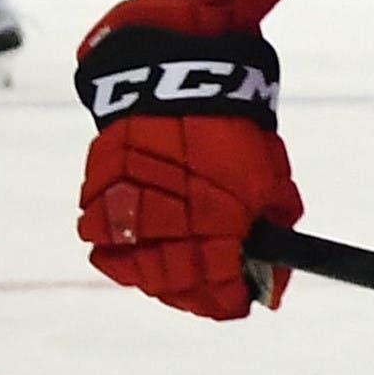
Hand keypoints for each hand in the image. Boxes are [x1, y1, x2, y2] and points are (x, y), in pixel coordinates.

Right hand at [72, 0, 300, 320]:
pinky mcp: (99, 185)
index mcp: (219, 227)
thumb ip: (274, 232)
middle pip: (172, 287)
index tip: (238, 301)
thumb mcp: (272, 181)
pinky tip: (138, 231)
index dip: (230, 303)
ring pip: (130, 266)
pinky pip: (100, 231)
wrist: (183, 71)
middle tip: (205, 283)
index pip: (219, 295)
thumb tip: (272, 284)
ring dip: (149, 269)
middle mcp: (170, 224)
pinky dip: (116, 240)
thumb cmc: (237, 129)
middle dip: (193, 291)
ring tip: (169, 255)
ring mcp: (130, 207)